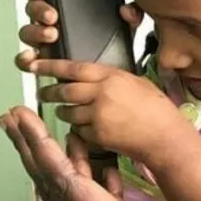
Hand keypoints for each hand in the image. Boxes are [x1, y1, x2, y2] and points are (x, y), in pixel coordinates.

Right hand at [15, 0, 144, 70]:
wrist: (110, 73)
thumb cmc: (110, 43)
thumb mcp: (123, 27)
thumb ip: (130, 15)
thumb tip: (128, 10)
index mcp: (65, 10)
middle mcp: (50, 24)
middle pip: (33, 11)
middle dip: (40, 11)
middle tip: (53, 16)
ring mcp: (44, 43)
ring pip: (28, 33)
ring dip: (35, 32)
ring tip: (51, 34)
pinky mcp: (43, 63)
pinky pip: (26, 60)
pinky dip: (25, 58)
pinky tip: (31, 58)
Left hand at [28, 59, 191, 165]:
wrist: (165, 136)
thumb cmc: (157, 109)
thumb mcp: (136, 83)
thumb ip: (112, 79)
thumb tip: (92, 79)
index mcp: (112, 76)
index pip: (74, 68)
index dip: (51, 65)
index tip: (35, 64)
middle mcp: (102, 93)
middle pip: (64, 90)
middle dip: (50, 92)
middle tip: (42, 92)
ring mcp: (98, 114)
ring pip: (67, 112)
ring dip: (63, 112)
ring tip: (66, 112)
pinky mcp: (98, 134)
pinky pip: (78, 130)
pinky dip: (78, 129)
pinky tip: (87, 129)